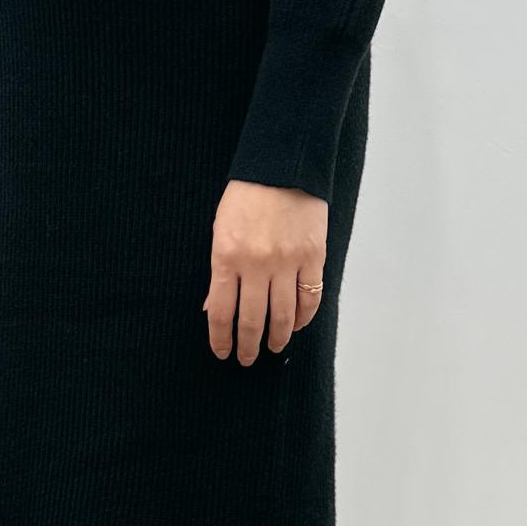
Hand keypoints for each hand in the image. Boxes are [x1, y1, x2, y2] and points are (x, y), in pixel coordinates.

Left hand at [204, 179, 328, 364]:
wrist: (283, 166)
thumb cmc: (247, 195)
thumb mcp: (220, 229)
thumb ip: (219, 270)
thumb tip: (213, 308)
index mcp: (226, 256)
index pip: (220, 312)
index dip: (221, 338)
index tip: (222, 352)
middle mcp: (256, 264)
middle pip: (252, 320)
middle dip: (248, 346)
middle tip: (247, 359)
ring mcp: (287, 262)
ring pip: (283, 315)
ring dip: (277, 338)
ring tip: (273, 348)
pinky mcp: (313, 257)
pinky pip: (310, 298)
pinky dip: (304, 317)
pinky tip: (297, 325)